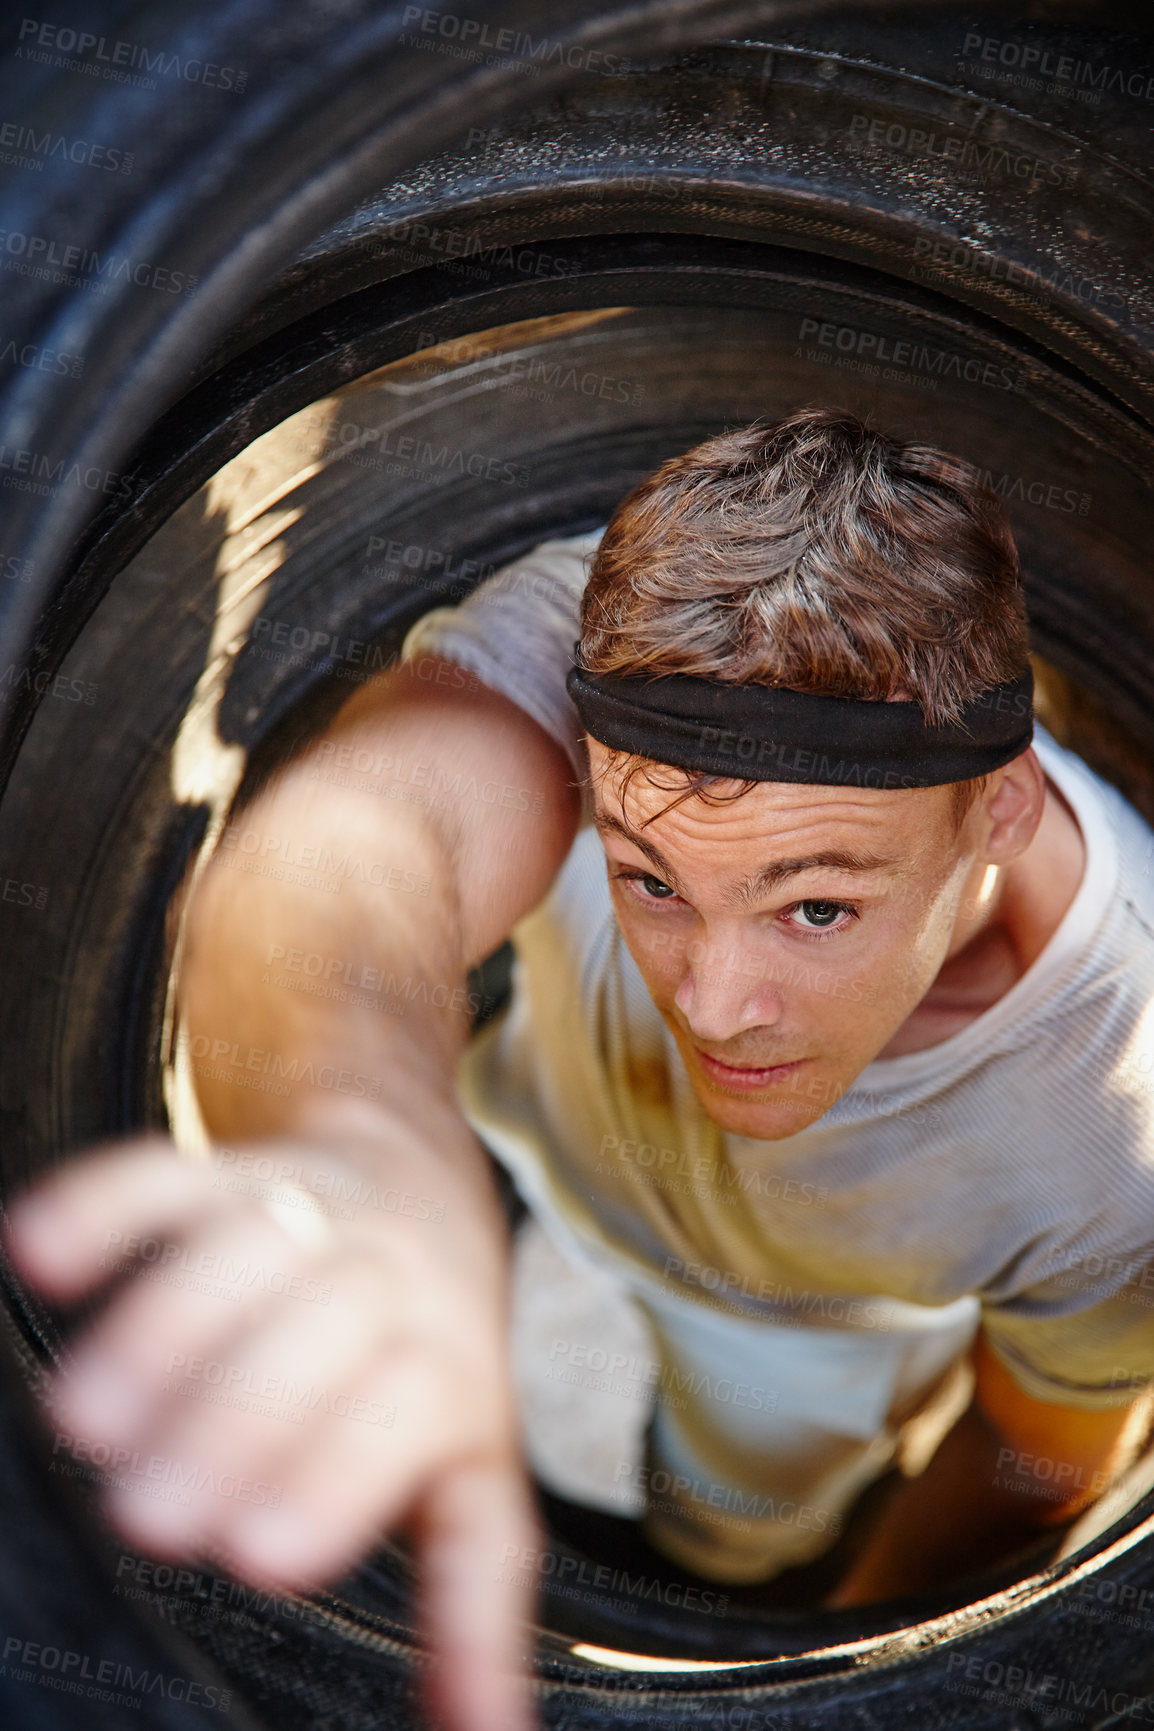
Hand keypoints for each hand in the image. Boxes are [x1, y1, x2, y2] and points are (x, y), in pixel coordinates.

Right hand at [4, 1136, 539, 1730]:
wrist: (427, 1184)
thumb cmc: (427, 1372)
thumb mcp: (470, 1477)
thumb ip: (471, 1605)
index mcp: (454, 1372)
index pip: (408, 1418)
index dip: (338, 1480)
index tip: (258, 1557)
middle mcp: (394, 1280)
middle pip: (327, 1326)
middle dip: (236, 1418)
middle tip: (147, 1513)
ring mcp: (314, 1211)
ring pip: (249, 1242)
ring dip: (163, 1327)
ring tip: (83, 1421)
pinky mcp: (236, 1168)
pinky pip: (172, 1173)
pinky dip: (103, 1207)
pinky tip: (40, 1256)